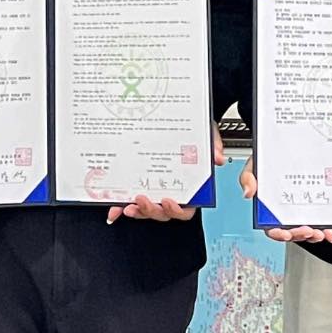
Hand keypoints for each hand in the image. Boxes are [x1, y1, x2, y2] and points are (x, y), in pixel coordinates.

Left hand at [105, 123, 226, 223]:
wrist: (179, 120)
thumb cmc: (194, 132)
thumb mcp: (206, 133)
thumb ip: (213, 144)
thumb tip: (217, 157)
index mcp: (190, 187)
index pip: (187, 208)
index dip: (177, 210)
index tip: (168, 201)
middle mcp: (172, 191)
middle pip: (163, 212)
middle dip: (151, 210)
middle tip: (142, 199)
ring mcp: (154, 189)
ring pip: (146, 209)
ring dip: (137, 210)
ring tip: (127, 204)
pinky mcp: (139, 184)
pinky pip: (130, 200)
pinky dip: (120, 205)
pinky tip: (114, 206)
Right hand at [237, 156, 331, 244]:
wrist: (284, 148)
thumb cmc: (269, 159)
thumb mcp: (254, 165)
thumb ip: (247, 177)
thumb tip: (248, 192)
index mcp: (268, 209)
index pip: (271, 227)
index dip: (278, 233)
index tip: (285, 232)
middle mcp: (284, 213)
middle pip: (291, 231)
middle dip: (300, 234)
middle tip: (308, 230)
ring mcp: (300, 210)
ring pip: (306, 229)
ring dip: (314, 235)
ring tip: (321, 232)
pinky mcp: (314, 206)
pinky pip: (320, 220)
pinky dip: (326, 228)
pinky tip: (330, 229)